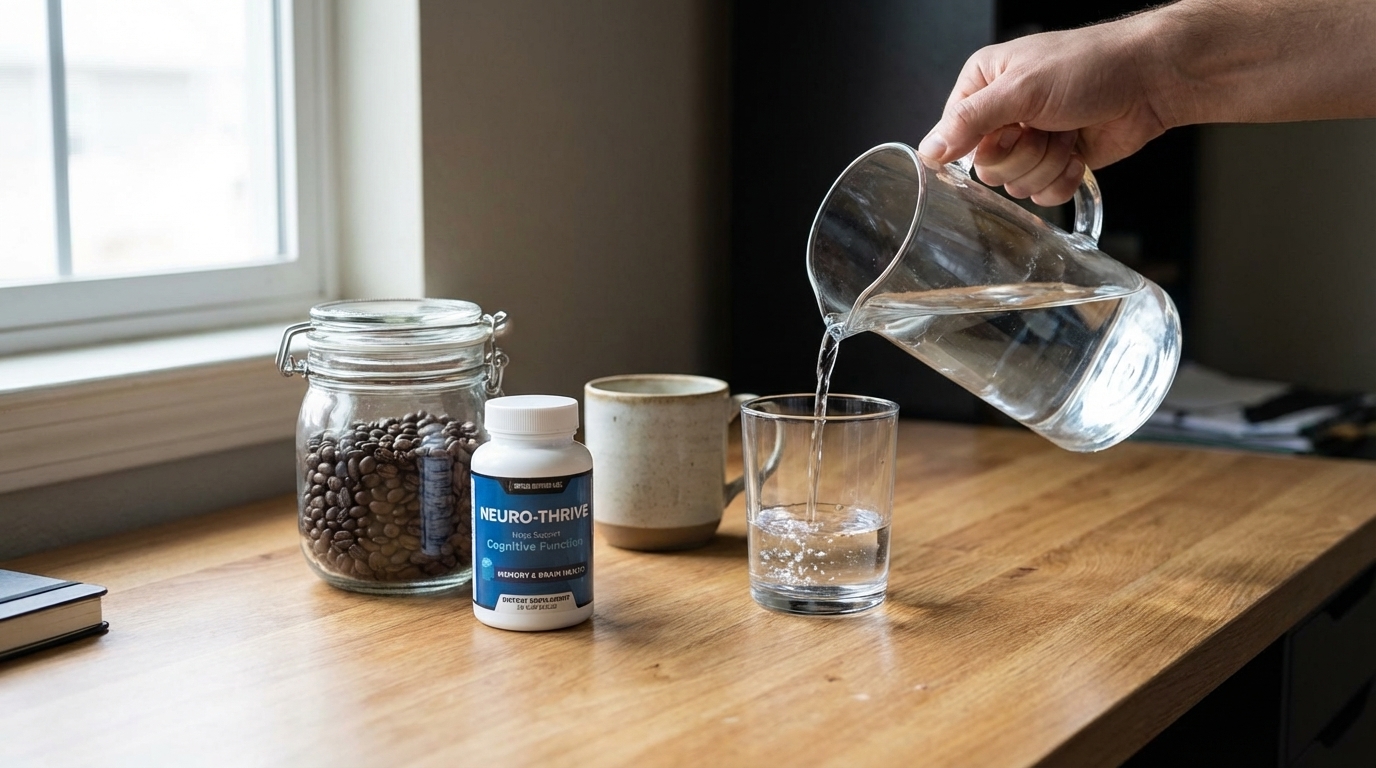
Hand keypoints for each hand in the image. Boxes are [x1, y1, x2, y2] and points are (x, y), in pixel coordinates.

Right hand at [918, 16, 1168, 205]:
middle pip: (985, 167)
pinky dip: (1062, 179)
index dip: (981, 142)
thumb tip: (927, 151)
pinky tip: (1077, 154)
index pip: (953, 135)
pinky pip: (1041, 195)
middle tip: (1043, 127)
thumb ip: (969, 121)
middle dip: (1022, 154)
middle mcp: (1002, 114)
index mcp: (983, 84)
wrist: (1150, 80)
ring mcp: (1030, 141)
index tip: (1010, 127)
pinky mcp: (1056, 163)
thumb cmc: (1089, 67)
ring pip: (1015, 184)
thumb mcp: (1020, 89)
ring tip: (1067, 134)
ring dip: (1047, 163)